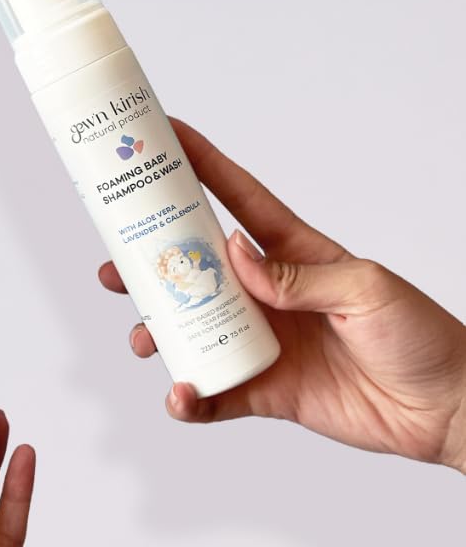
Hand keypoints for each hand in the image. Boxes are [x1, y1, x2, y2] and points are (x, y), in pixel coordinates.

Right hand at [100, 118, 465, 472]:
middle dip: (148, 265)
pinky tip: (183, 394)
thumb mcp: (366, 288)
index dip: (201, 166)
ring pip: (190, 331)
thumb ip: (296, 275)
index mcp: (291, 254)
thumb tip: (235, 254)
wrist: (445, 408)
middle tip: (114, 267)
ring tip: (144, 339)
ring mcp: (260, 342)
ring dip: (158, 333)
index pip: (237, 200)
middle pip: (193, 269)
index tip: (165, 137)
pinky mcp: (262, 389)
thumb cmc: (420, 336)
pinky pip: (214, 394)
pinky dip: (190, 398)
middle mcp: (266, 294)